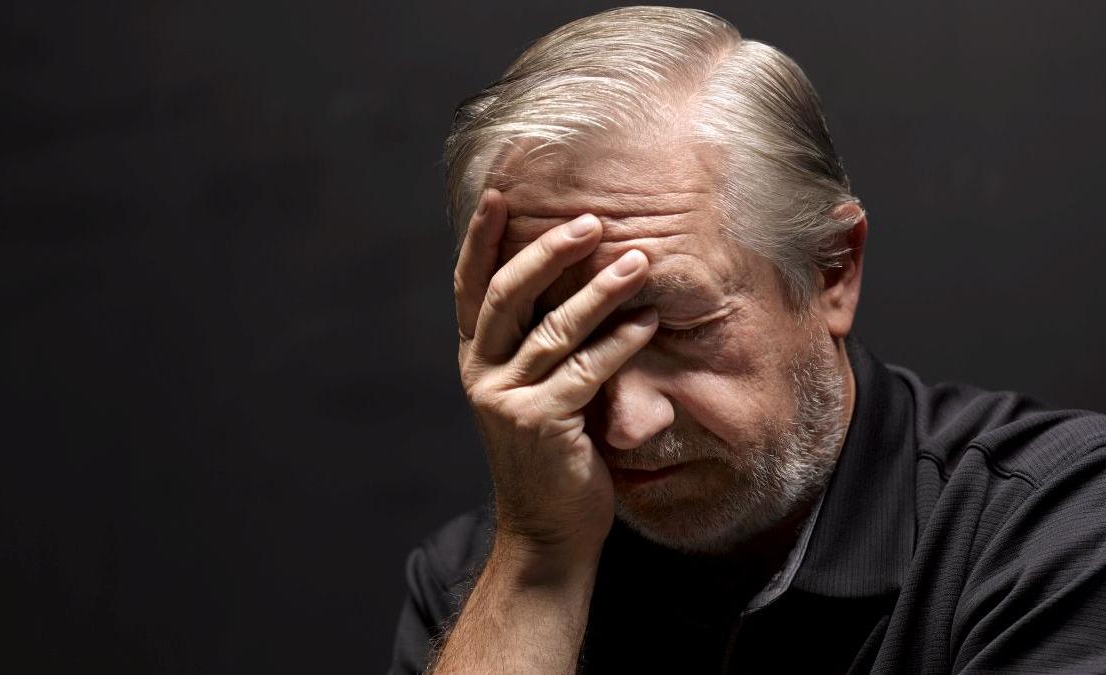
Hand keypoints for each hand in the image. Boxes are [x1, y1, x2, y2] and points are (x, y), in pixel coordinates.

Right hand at [454, 188, 657, 569]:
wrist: (547, 531)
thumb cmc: (552, 453)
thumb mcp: (534, 391)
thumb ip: (539, 344)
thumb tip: (577, 281)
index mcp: (477, 360)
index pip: (471, 288)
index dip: (481, 241)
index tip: (498, 194)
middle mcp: (481, 375)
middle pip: (507, 296)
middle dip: (547, 252)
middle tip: (591, 222)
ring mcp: (506, 400)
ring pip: (554, 330)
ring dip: (600, 292)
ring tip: (638, 262)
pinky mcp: (540, 425)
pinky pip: (587, 371)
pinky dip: (620, 342)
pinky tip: (647, 320)